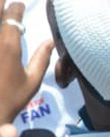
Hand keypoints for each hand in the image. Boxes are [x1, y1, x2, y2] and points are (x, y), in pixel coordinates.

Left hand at [0, 2, 53, 124]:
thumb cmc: (11, 99)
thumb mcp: (32, 81)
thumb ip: (42, 59)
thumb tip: (51, 42)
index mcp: (9, 45)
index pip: (13, 15)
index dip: (17, 7)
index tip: (20, 6)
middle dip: (2, 3)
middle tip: (6, 3)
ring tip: (1, 11)